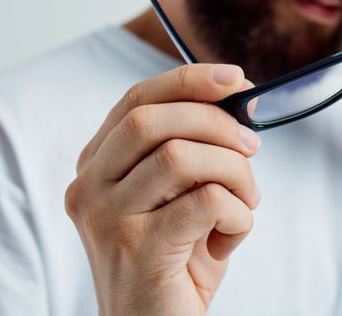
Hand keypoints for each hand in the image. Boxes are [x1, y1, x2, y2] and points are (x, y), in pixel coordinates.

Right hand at [65, 63, 261, 315]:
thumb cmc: (175, 263)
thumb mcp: (180, 196)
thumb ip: (194, 149)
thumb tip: (238, 97)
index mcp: (95, 167)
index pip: (136, 100)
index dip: (188, 80)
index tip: (235, 79)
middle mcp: (89, 189)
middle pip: (152, 120)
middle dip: (216, 122)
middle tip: (252, 144)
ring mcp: (107, 220)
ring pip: (181, 157)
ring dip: (233, 171)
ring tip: (246, 199)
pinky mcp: (137, 252)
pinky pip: (204, 202)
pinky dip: (237, 212)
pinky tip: (232, 233)